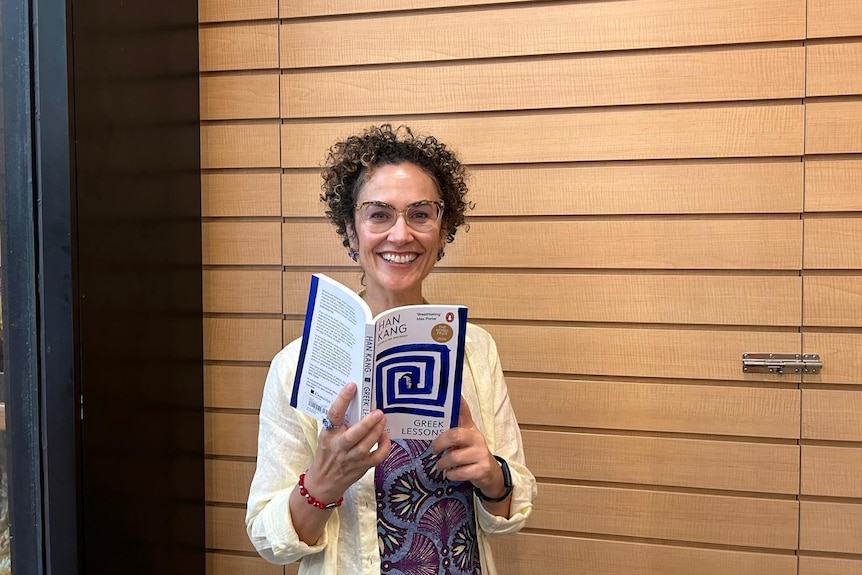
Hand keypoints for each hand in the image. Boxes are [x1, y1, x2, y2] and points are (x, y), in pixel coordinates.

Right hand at [303, 382, 391, 502]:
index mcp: (329, 435)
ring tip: (383, 419)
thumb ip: (339, 423)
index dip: (342, 400)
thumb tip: (358, 402)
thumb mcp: (327, 436)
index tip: (352, 386)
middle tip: (378, 412)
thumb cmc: (327, 453)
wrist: (324, 482)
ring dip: (377, 432)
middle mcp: (339, 447)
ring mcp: (351, 459)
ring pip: (366, 446)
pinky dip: (384, 446)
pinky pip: (377, 457)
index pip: (334, 415)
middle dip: (367, 423)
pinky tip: (386, 436)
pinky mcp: (362, 467)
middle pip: (353, 435)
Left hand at [431, 397, 504, 498]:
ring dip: (443, 464)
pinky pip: (460, 472)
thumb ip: (451, 431)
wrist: (490, 474)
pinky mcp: (482, 469)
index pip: (464, 411)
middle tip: (433, 450)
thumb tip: (430, 420)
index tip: (453, 393)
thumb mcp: (463, 440)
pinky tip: (450, 474)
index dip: (458, 402)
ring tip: (440, 466)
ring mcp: (481, 453)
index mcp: (470, 428)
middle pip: (455, 435)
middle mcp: (477, 438)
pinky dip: (451, 475)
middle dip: (439, 443)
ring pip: (454, 457)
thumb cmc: (471, 454)